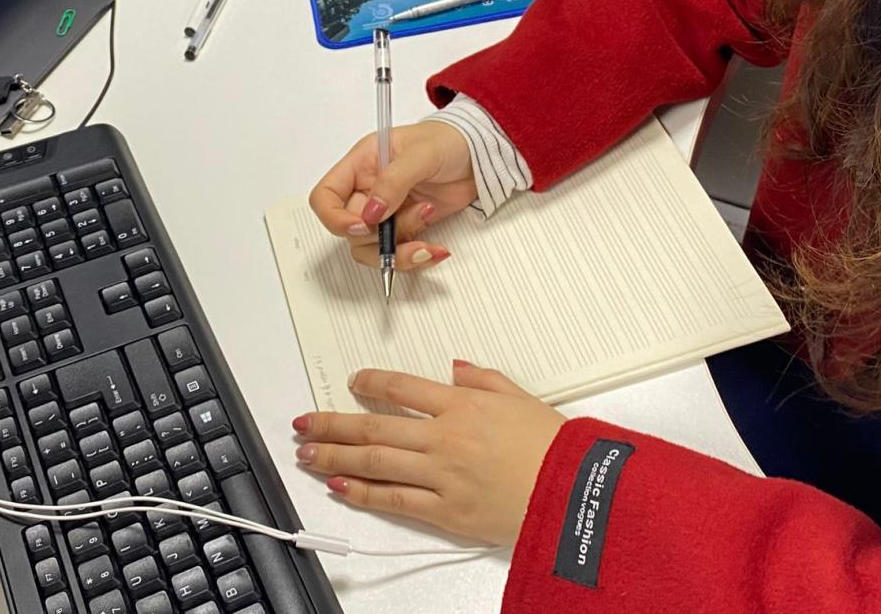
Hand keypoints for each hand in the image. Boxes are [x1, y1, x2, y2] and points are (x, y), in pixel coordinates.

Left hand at [294, 363, 566, 545]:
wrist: (576, 493)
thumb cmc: (555, 447)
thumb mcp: (521, 397)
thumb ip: (482, 380)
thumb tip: (455, 369)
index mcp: (462, 405)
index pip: (402, 387)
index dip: (371, 383)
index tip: (352, 382)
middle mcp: (444, 437)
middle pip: (375, 426)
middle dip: (333, 423)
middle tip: (305, 422)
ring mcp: (441, 475)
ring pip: (376, 461)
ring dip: (336, 455)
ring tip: (308, 453)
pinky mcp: (445, 511)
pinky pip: (395, 500)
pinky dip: (364, 492)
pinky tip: (340, 486)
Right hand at [308, 120, 476, 271]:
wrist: (479, 153)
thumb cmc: (447, 139)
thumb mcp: (420, 153)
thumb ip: (393, 181)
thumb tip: (372, 213)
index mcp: (361, 164)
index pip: (325, 197)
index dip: (335, 218)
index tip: (364, 226)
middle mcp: (368, 190)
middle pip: (350, 230)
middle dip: (381, 235)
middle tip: (415, 218)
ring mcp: (388, 211)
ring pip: (373, 248)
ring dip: (400, 248)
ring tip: (428, 221)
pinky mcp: (407, 226)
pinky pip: (399, 253)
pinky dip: (417, 256)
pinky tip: (436, 247)